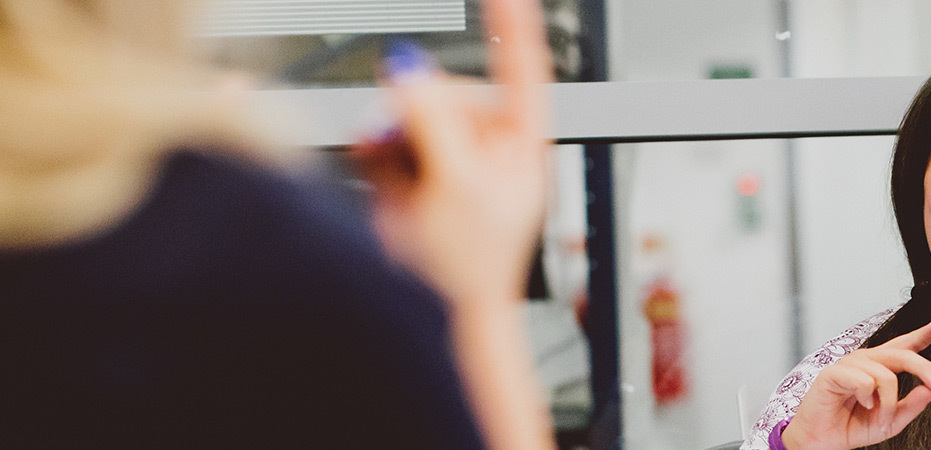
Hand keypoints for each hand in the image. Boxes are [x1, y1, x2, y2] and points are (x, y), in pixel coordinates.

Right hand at [351, 0, 552, 309]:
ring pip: (407, 110)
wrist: (433, 315)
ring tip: (400, 170)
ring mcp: (442, 158)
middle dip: (422, 110)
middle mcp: (483, 146)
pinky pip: (380, 136)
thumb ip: (437, 122)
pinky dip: (372, 144)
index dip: (514, 27)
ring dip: (392, 130)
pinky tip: (377, 162)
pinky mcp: (405, 174)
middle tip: (421, 150)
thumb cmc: (469, 266)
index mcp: (520, 144)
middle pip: (446, 89)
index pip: (522, 70)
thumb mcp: (462, 185)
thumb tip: (410, 76)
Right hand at [785, 318, 930, 449]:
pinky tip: (861, 404)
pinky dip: (867, 398)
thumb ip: (912, 405)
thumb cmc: (850, 427)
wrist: (823, 441)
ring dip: (888, 403)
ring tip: (877, 416)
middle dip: (924, 369)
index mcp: (881, 367)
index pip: (904, 346)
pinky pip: (865, 381)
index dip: (923, 334)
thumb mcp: (891, 421)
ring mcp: (851, 364)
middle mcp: (867, 361)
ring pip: (886, 375)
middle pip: (903, 354)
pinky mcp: (835, 372)